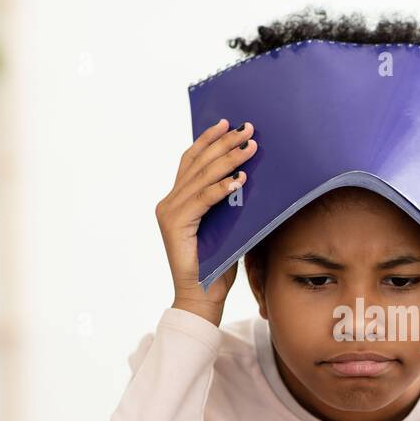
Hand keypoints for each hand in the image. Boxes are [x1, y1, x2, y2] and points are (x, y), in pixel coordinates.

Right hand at [155, 118, 254, 325]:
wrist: (202, 297)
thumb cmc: (218, 264)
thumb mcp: (226, 225)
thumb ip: (227, 201)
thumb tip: (248, 176)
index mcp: (177, 200)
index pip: (191, 160)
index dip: (208, 140)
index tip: (227, 123)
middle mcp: (169, 202)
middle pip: (197, 163)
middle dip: (224, 143)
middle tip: (247, 128)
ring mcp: (170, 213)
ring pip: (202, 178)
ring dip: (228, 160)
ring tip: (250, 147)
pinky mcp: (176, 225)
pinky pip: (203, 200)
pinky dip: (222, 188)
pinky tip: (239, 179)